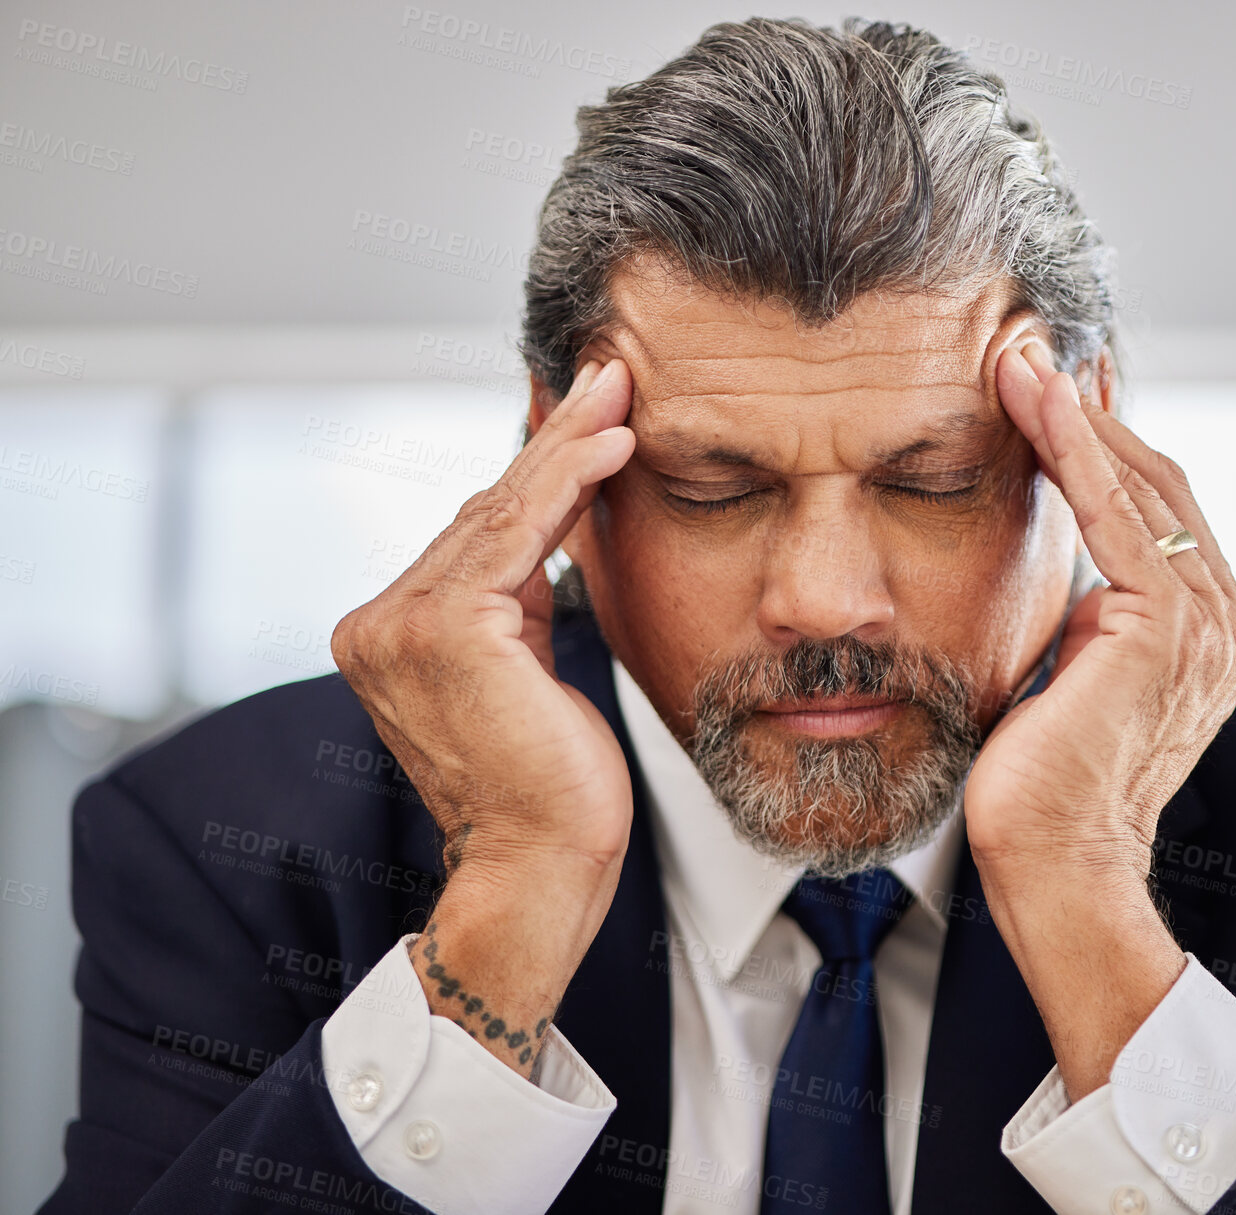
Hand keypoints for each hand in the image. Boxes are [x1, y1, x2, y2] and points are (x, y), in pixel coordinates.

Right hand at [329, 356, 637, 1078]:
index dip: (537, 469)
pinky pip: (518, 535)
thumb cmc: (550, 792)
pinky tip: (612, 441)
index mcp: (391, 636)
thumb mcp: (530, 675)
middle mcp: (379, 625)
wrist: (539, 874)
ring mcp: (401, 626)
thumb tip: (553, 530)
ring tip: (620, 387)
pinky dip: (567, 482)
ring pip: (502, 512)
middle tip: (609, 371)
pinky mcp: (446, 631)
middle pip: (486, 511)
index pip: (477, 534)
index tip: (590, 413)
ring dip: (568, 444)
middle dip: (554, 438)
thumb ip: (519, 602)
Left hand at [962, 339, 1235, 1096]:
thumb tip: (1072, 568)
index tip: (1059, 383)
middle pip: (1157, 482)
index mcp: (1213, 630)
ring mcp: (1208, 620)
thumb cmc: (1047, 785)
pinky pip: (1113, 513)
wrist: (1055, 863)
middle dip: (1090, 409)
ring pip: (1139, 483)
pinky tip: (1031, 397)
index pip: (1158, 510)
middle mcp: (1228, 618)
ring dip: (1073, 411)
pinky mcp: (1166, 624)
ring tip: (1017, 352)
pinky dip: (1071, 448)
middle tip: (1030, 344)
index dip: (1106, 440)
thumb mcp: (1075, 672)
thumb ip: (1091, 614)